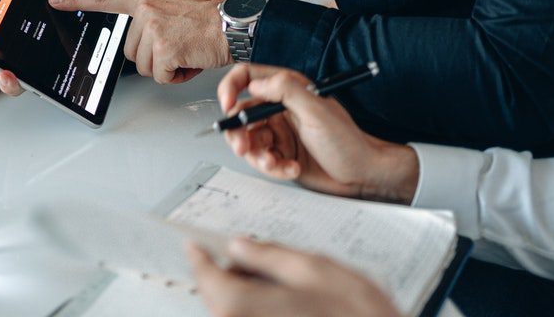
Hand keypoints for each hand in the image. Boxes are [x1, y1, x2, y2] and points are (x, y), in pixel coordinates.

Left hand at [48, 0, 228, 83]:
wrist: (239, 24)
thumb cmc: (219, 12)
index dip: (77, 2)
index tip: (55, 2)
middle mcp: (146, 10)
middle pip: (130, 50)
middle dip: (152, 56)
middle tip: (177, 47)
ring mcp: (153, 30)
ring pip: (143, 66)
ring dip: (165, 67)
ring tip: (187, 53)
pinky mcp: (164, 50)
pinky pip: (160, 76)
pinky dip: (176, 76)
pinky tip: (190, 61)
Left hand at [188, 237, 400, 316]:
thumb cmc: (359, 315)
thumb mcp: (317, 270)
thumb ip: (271, 256)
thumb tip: (240, 246)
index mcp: (245, 307)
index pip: (207, 279)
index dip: (199, 257)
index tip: (194, 243)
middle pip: (219, 299)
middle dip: (227, 274)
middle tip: (245, 255)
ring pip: (234, 313)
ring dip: (242, 294)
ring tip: (273, 279)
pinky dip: (257, 308)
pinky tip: (281, 300)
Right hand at [217, 64, 418, 202]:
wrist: (362, 175)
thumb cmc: (347, 141)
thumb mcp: (317, 110)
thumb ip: (286, 91)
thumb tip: (256, 83)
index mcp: (288, 90)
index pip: (248, 77)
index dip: (231, 88)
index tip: (227, 105)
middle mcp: (280, 109)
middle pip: (241, 115)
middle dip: (239, 133)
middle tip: (243, 147)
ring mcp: (280, 133)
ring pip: (249, 141)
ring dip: (257, 155)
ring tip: (275, 163)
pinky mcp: (281, 155)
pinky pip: (262, 161)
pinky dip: (273, 167)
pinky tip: (292, 168)